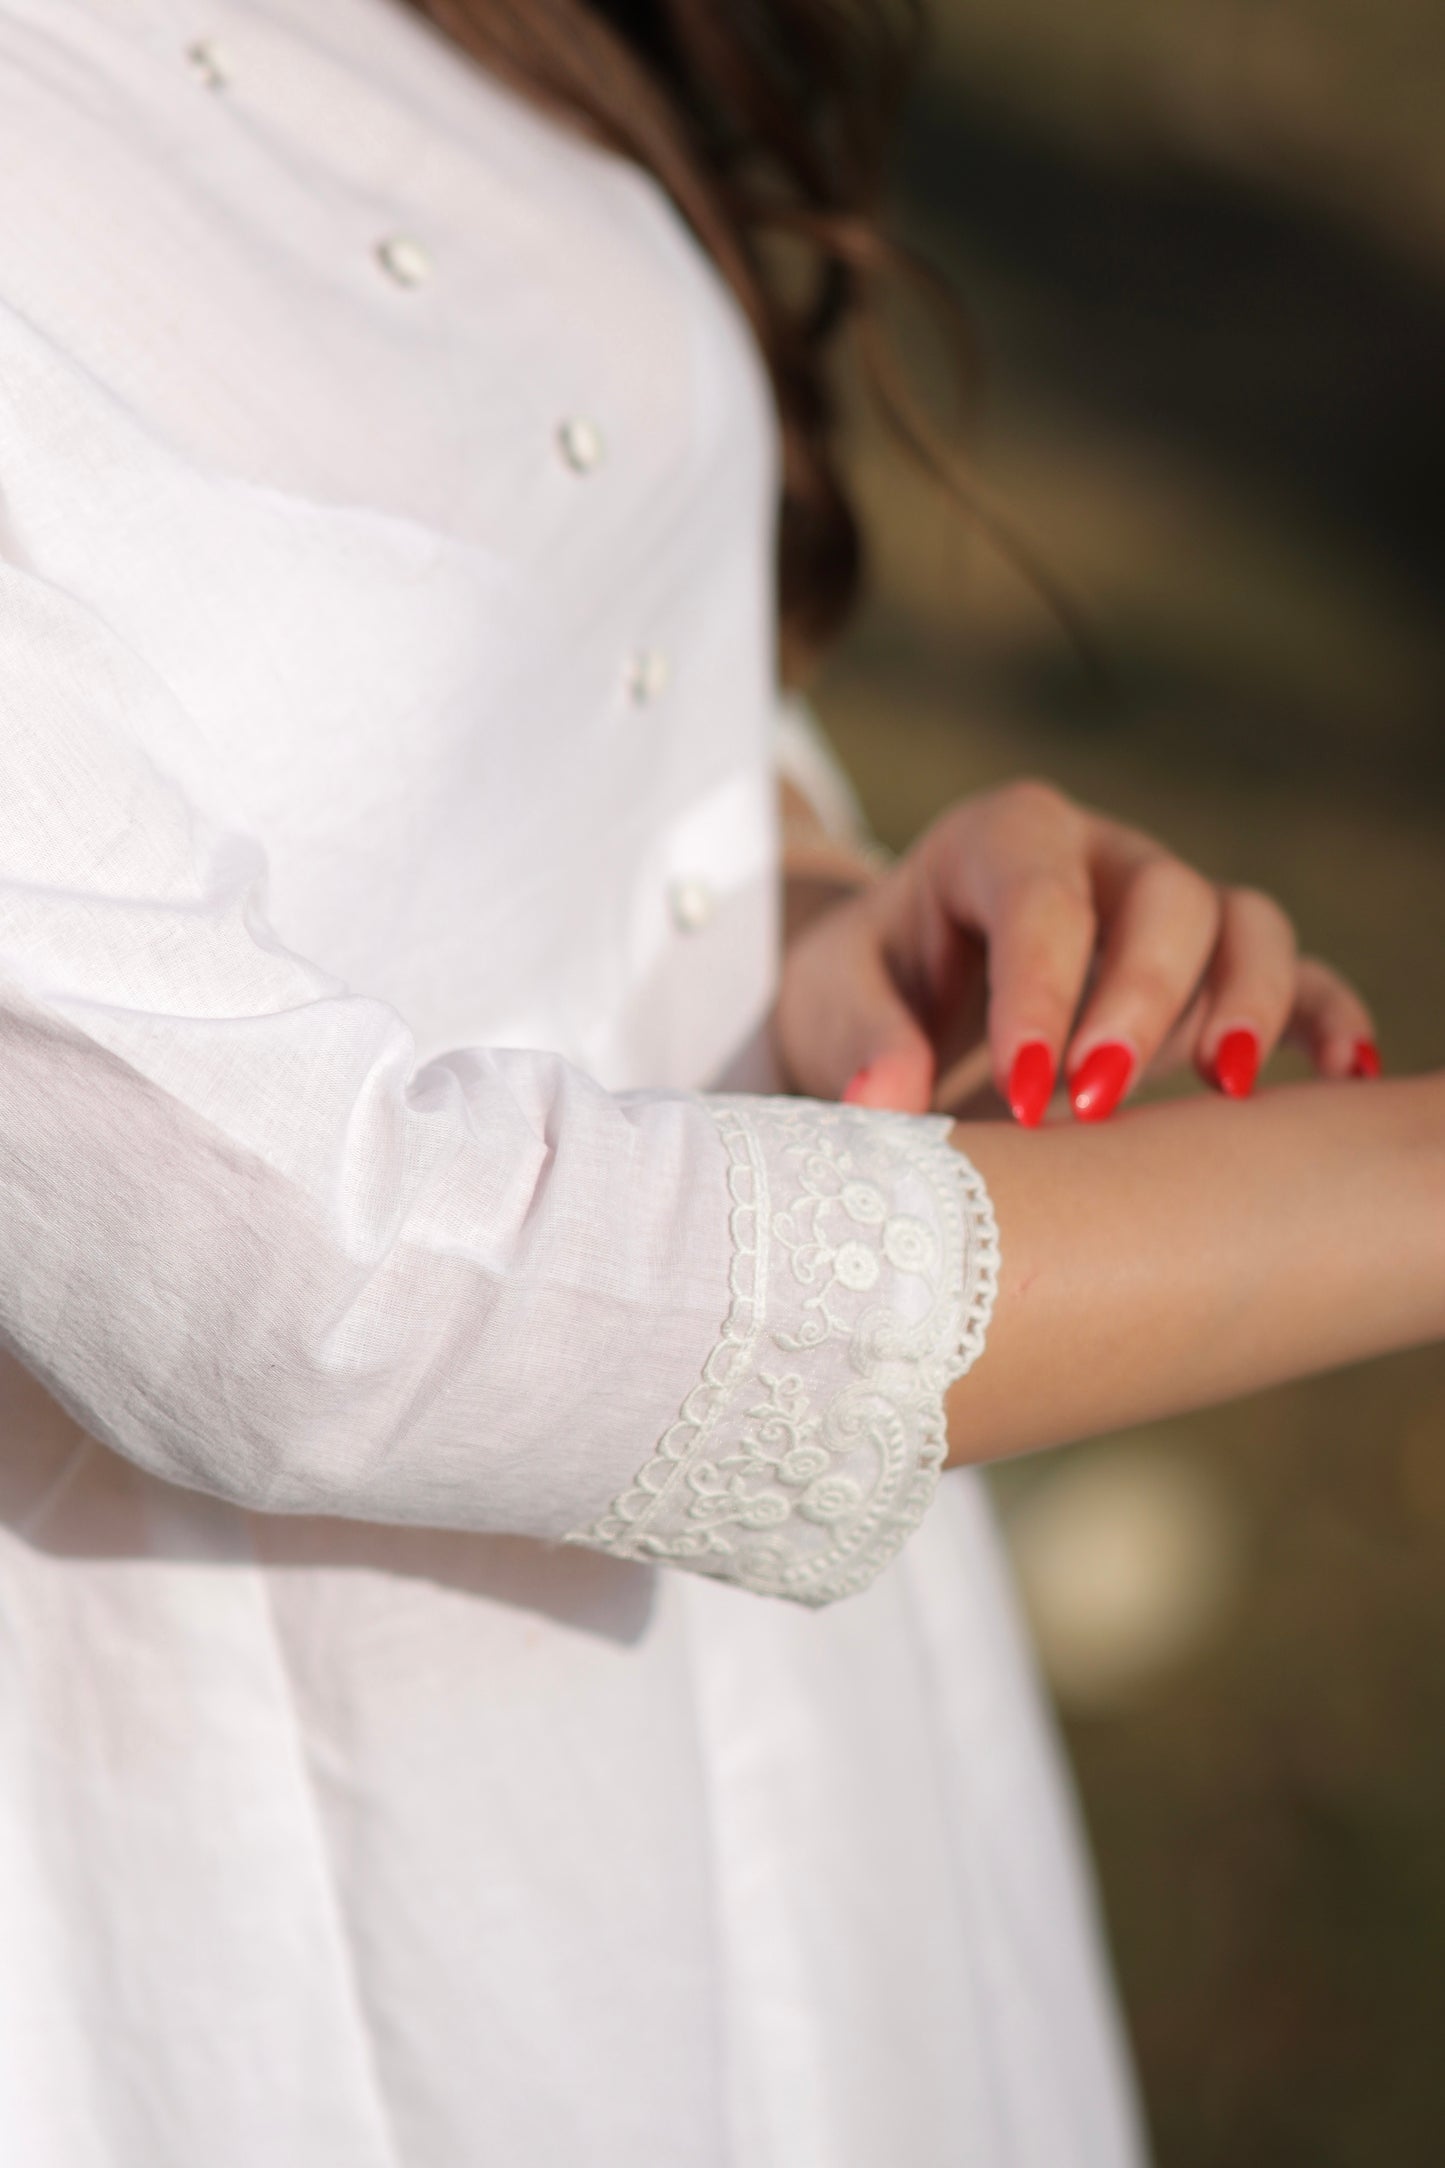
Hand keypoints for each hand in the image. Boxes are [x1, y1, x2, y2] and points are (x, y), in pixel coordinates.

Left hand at [773, 778, 1380, 1121]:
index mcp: (1003, 838)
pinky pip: (1295, 974)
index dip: (1042, 993)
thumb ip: (860, 1043)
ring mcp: (1167, 908)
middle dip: (1141, 1000)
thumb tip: (886, 1105)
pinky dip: (1324, 1016)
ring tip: (1223, 1090)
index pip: (1040, 901)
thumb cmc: (866, 984)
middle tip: (1094, 1103)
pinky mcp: (1211, 970)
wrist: (895, 990)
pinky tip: (1343, 1075)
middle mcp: (1101, 857)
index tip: (1021, 1095)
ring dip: (1242, 1005)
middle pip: (1164, 897)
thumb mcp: (830, 1001)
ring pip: (1243, 922)